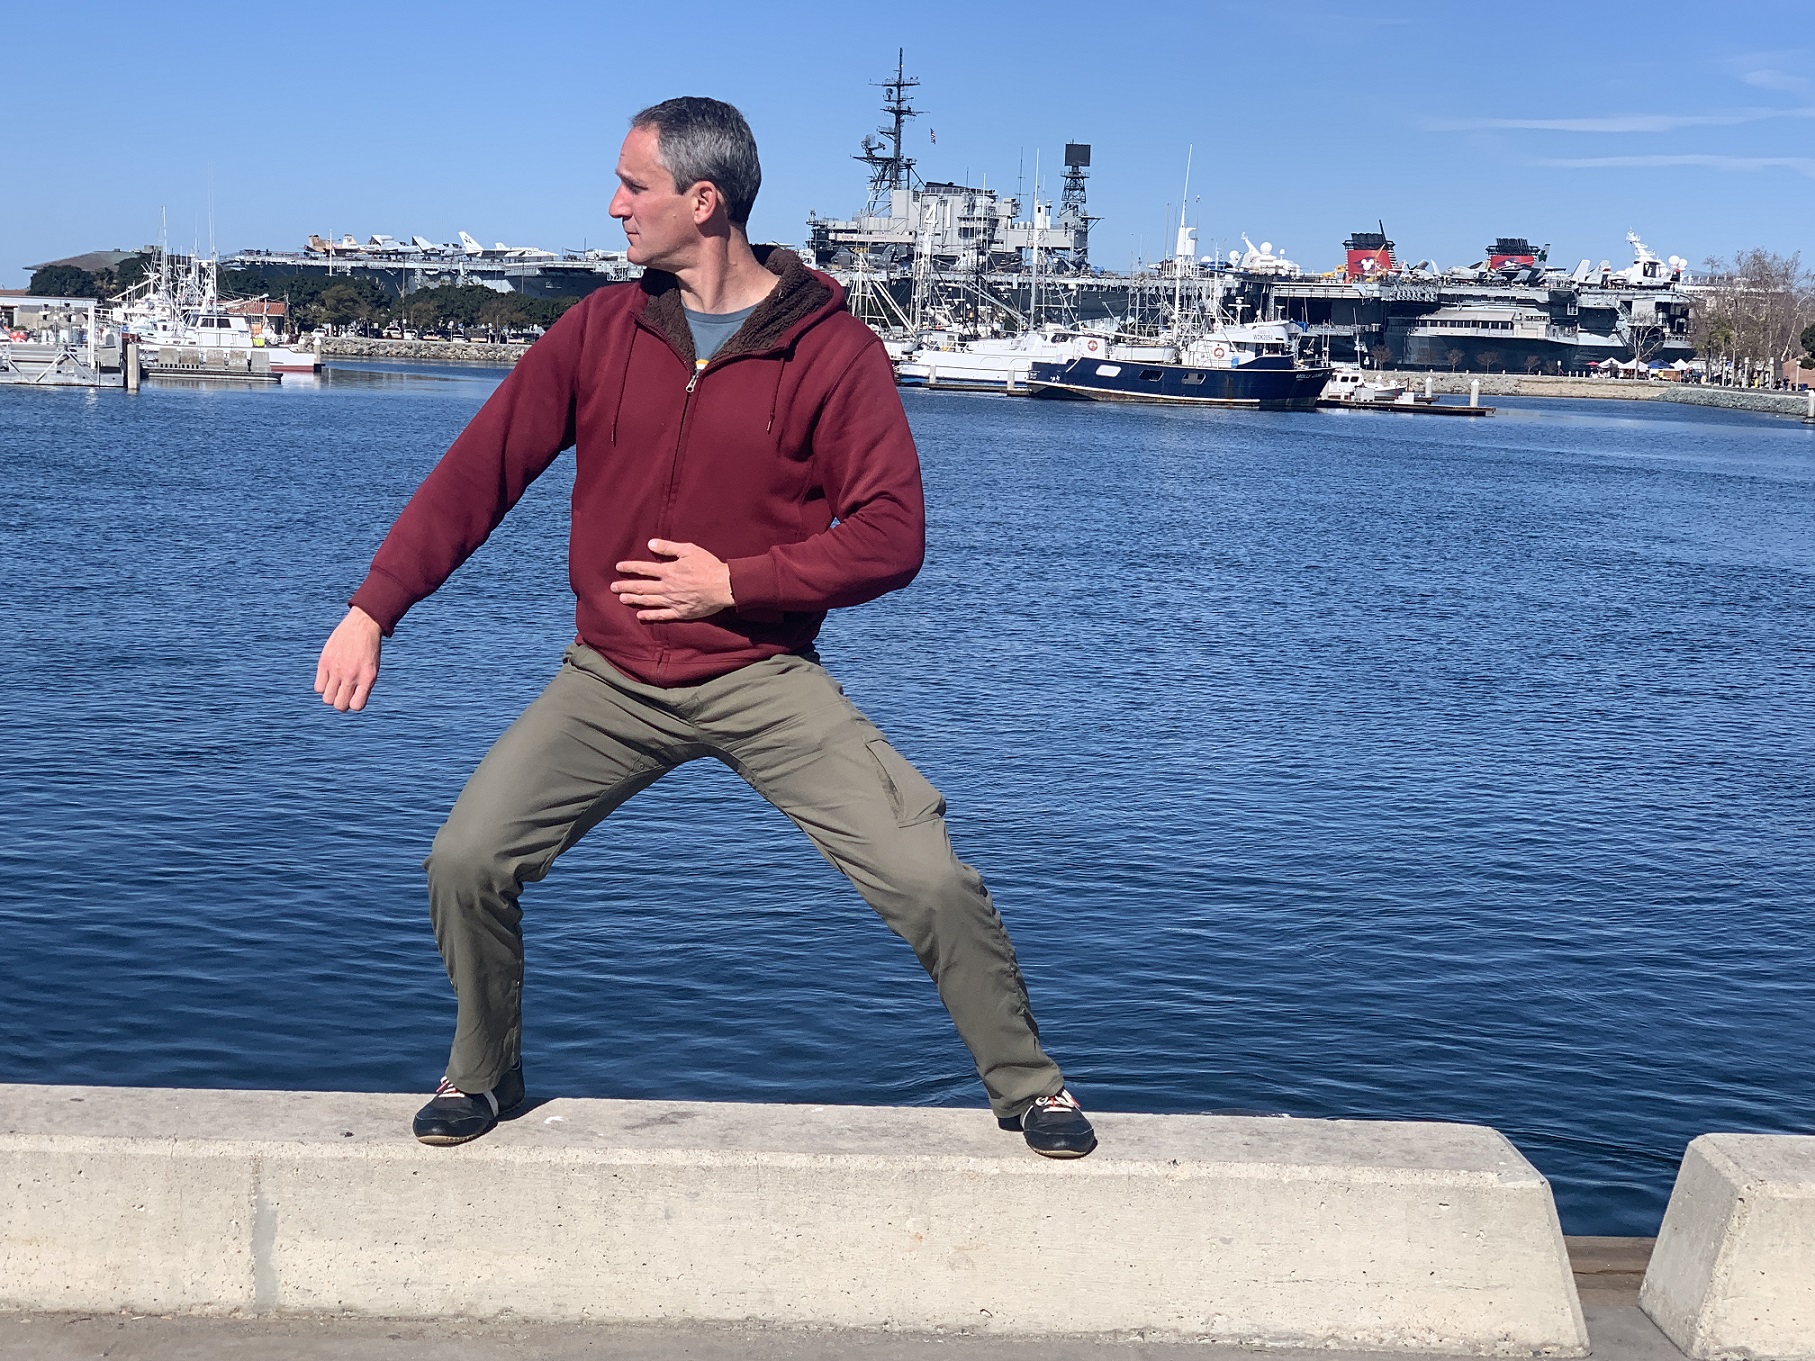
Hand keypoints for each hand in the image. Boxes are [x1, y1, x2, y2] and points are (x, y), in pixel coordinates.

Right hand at [314, 606, 382, 711]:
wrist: (363, 625)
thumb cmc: (369, 650)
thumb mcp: (372, 669)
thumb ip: (362, 686)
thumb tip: (349, 704)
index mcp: (367, 678)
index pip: (356, 706)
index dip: (354, 704)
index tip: (354, 696)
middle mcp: (352, 676)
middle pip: (339, 705)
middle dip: (341, 703)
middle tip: (343, 692)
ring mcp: (337, 669)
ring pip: (327, 699)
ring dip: (331, 695)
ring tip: (336, 685)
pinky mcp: (325, 662)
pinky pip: (318, 687)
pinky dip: (323, 686)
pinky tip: (329, 678)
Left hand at [611, 539, 734, 621]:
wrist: (724, 586)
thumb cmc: (708, 566)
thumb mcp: (689, 550)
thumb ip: (668, 548)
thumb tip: (650, 543)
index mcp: (668, 571)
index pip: (644, 568)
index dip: (630, 567)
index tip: (618, 567)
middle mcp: (667, 587)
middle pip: (642, 586)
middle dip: (626, 586)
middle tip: (613, 587)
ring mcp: (673, 601)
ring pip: (648, 601)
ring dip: (633, 599)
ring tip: (621, 598)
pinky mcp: (680, 612)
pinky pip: (662, 615)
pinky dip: (650, 615)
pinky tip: (640, 615)